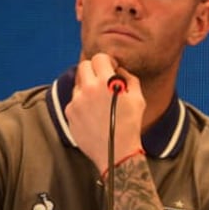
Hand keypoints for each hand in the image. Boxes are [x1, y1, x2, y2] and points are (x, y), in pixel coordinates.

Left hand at [66, 53, 144, 170]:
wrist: (116, 151)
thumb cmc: (131, 125)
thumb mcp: (138, 98)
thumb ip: (129, 78)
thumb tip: (119, 70)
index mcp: (106, 82)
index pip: (99, 58)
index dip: (106, 61)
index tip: (110, 68)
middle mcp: (88, 89)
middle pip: (84, 66)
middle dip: (93, 70)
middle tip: (102, 81)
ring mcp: (76, 101)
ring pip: (78, 84)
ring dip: (87, 87)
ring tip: (98, 102)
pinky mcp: (69, 113)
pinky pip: (74, 101)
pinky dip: (82, 103)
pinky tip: (92, 114)